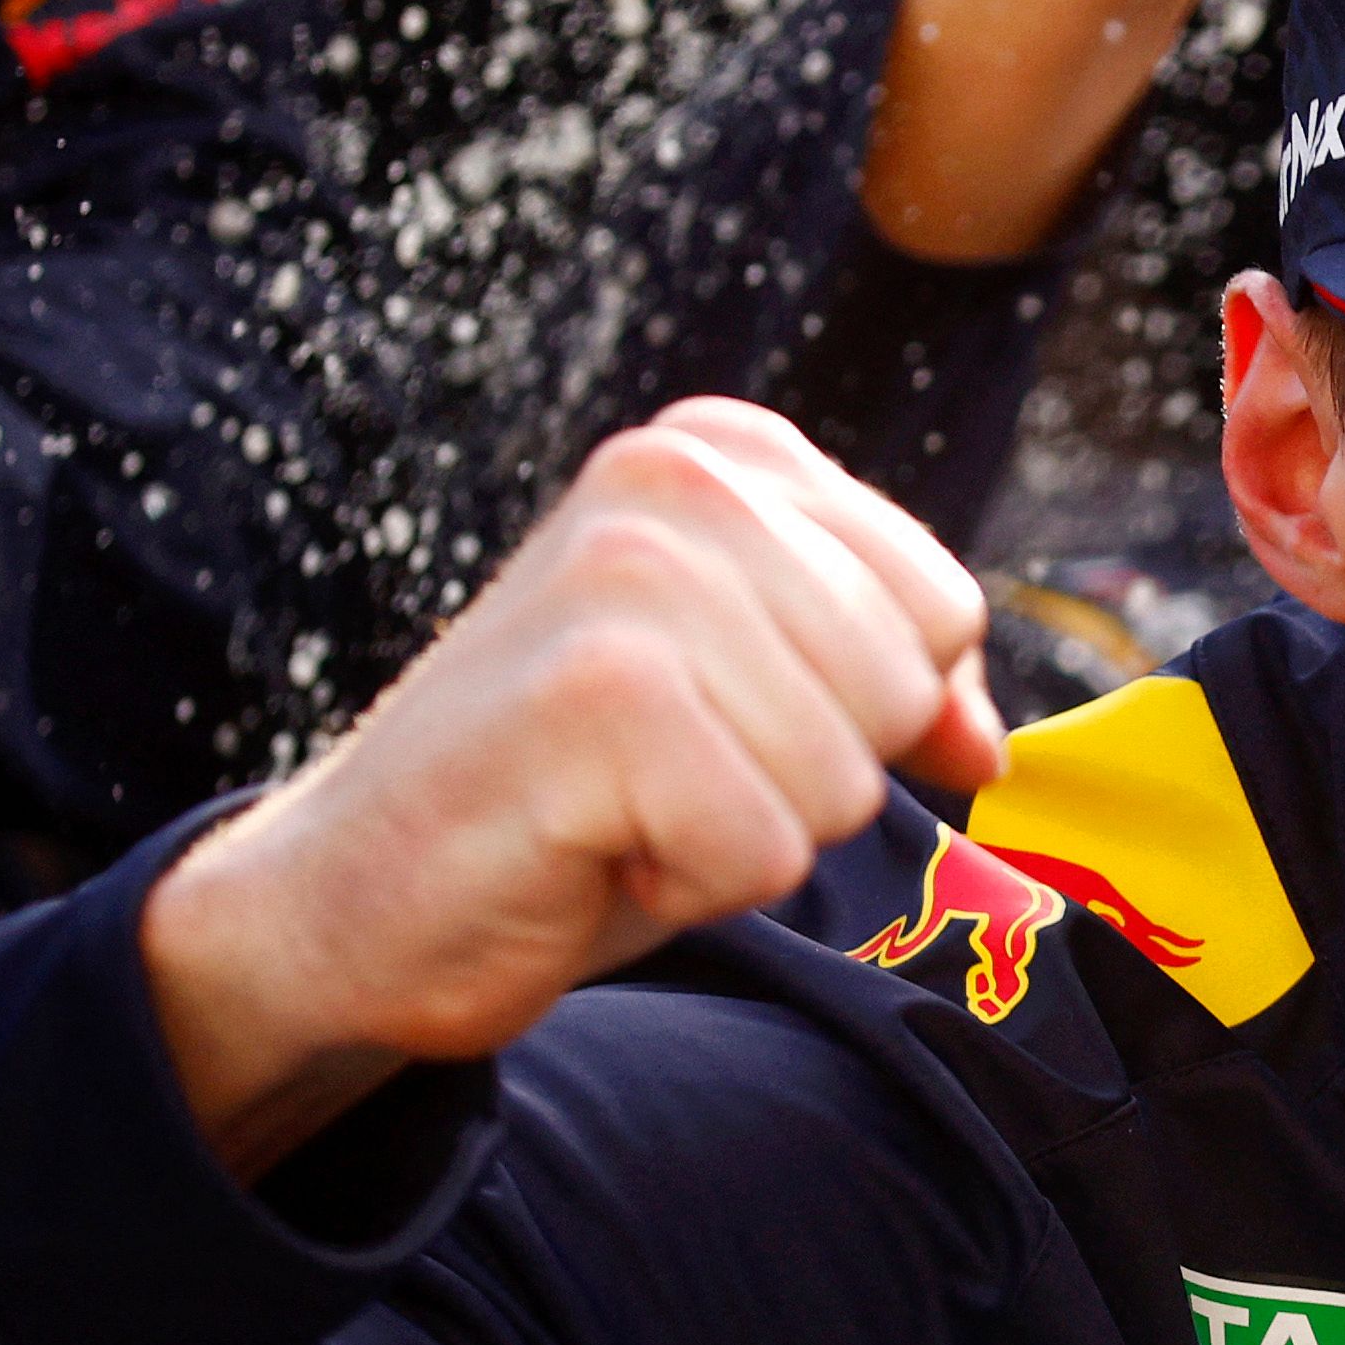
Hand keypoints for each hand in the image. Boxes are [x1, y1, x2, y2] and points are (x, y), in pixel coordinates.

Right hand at [141, 402, 1006, 1179]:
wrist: (357, 894)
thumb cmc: (573, 798)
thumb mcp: (757, 703)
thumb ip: (888, 680)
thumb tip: (986, 742)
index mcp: (725, 450)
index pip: (940, 609)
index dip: (864, 712)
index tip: (728, 721)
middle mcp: (676, 478)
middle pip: (902, 694)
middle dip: (803, 778)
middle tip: (661, 775)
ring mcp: (632, 578)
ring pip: (844, 779)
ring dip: (743, 836)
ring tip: (624, 807)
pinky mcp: (599, 698)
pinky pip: (766, 850)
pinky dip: (691, 886)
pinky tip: (591, 847)